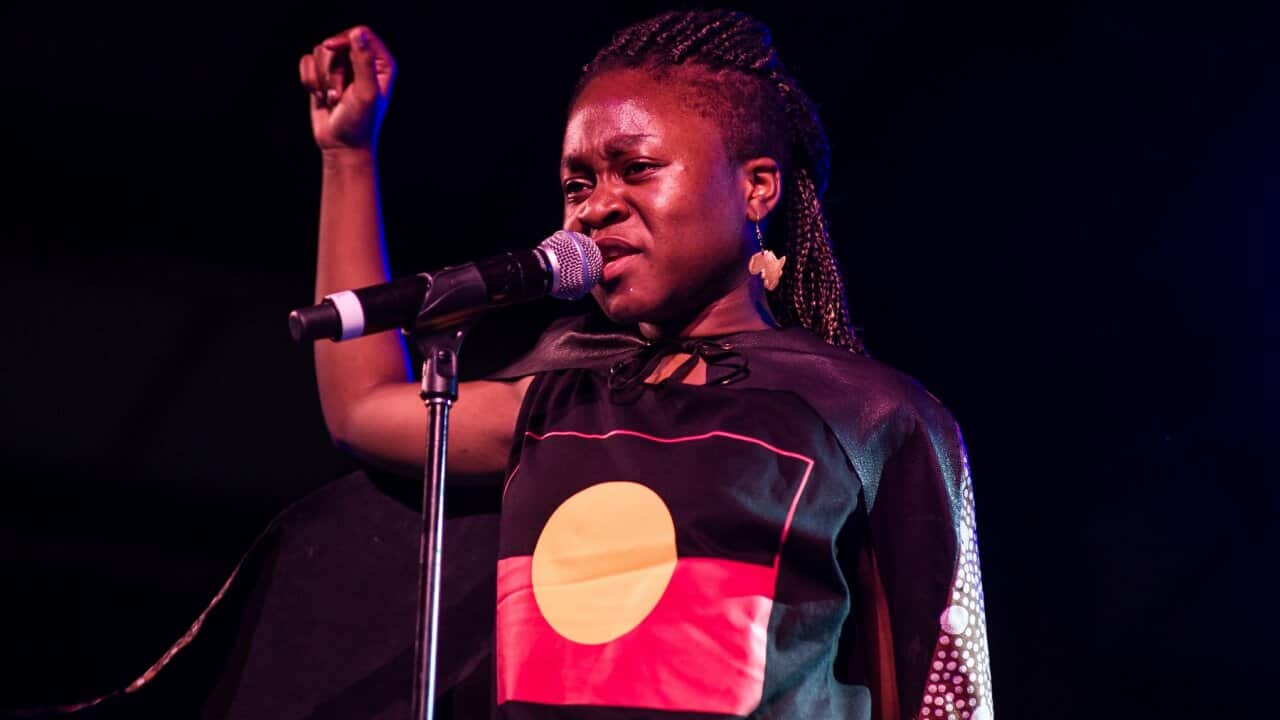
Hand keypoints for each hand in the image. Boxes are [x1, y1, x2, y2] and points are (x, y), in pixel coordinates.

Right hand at [298, 26, 395, 151]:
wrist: (341, 146)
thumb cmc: (359, 123)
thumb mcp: (366, 92)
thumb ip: (363, 62)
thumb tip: (358, 32)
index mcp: (381, 63)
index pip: (360, 33)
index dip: (344, 39)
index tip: (331, 48)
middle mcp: (363, 62)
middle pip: (336, 42)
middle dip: (332, 69)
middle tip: (338, 96)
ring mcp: (343, 68)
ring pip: (319, 52)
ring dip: (321, 79)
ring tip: (332, 100)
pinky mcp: (324, 75)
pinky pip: (306, 62)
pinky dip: (309, 81)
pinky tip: (321, 98)